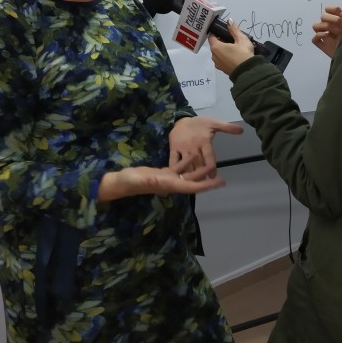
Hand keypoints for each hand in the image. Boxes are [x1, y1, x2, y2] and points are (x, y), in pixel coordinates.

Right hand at [98, 165, 226, 200]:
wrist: (120, 182)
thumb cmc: (130, 181)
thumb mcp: (141, 178)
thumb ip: (151, 179)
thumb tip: (164, 179)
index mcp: (170, 185)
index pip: (193, 186)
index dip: (207, 185)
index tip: (221, 183)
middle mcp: (172, 184)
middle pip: (194, 181)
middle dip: (207, 177)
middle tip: (221, 172)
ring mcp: (168, 179)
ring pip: (188, 174)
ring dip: (198, 169)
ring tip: (210, 161)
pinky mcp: (163, 173)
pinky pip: (178, 168)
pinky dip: (187, 163)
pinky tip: (193, 156)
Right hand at [169, 115, 242, 177]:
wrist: (181, 119)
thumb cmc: (200, 124)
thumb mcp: (214, 123)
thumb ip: (227, 127)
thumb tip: (242, 130)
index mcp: (204, 140)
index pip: (209, 155)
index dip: (211, 167)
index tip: (213, 177)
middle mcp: (193, 145)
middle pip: (198, 162)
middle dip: (201, 173)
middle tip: (205, 184)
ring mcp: (182, 147)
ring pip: (186, 163)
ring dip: (190, 174)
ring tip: (194, 183)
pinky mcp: (173, 148)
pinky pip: (174, 160)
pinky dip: (176, 168)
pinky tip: (179, 177)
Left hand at [208, 21, 254, 74]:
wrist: (248, 71)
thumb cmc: (243, 53)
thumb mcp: (241, 39)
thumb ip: (234, 29)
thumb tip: (229, 20)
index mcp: (216, 47)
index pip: (211, 36)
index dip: (216, 32)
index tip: (223, 30)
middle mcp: (214, 56)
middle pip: (215, 45)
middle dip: (221, 40)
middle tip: (232, 38)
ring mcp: (218, 64)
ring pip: (218, 53)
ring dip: (224, 49)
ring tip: (235, 47)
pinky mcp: (223, 70)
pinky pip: (222, 60)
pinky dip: (226, 56)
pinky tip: (235, 55)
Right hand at [311, 5, 341, 57]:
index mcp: (338, 22)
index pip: (330, 9)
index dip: (334, 10)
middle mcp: (330, 28)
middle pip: (322, 16)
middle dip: (331, 18)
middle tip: (340, 25)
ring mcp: (326, 37)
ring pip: (315, 26)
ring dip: (324, 26)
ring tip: (335, 32)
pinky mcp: (323, 46)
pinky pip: (314, 39)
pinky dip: (318, 36)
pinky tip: (327, 36)